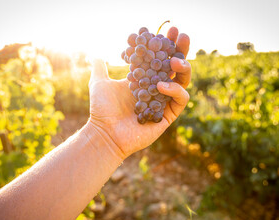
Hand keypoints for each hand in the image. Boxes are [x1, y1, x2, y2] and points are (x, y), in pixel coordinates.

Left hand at [88, 27, 190, 158]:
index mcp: (145, 79)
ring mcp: (164, 101)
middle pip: (175, 66)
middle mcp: (157, 88)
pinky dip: (175, 90)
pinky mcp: (168, 115)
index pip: (159, 57)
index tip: (168, 29)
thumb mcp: (99, 83)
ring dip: (183, 67)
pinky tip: (161, 85)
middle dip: (181, 49)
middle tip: (181, 35)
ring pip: (183, 81)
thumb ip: (99, 68)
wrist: (105, 132)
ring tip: (175, 60)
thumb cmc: (102, 109)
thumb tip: (95, 54)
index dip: (165, 43)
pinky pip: (181, 100)